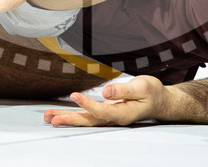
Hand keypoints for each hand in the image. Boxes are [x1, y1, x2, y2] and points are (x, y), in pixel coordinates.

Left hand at [44, 76, 166, 126]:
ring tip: (48, 117)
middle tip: (52, 119)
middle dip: (70, 119)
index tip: (74, 95)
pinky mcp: (105, 112)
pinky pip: (87, 115)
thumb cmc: (152, 92)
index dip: (88, 105)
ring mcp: (109, 116)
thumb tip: (105, 92)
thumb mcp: (142, 87)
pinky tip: (59, 114)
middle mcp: (114, 118)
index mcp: (124, 114)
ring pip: (85, 119)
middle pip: (89, 121)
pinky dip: (73, 114)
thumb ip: (123, 90)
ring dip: (67, 118)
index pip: (102, 111)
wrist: (159, 101)